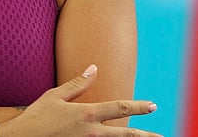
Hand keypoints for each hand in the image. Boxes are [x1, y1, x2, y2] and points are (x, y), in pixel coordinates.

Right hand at [0, 65, 160, 136]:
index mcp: (87, 114)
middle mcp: (92, 132)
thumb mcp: (54, 96)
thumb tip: (93, 68)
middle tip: (160, 136)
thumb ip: (77, 84)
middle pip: (126, 135)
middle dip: (145, 135)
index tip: (153, 106)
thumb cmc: (36, 117)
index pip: (120, 107)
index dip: (139, 106)